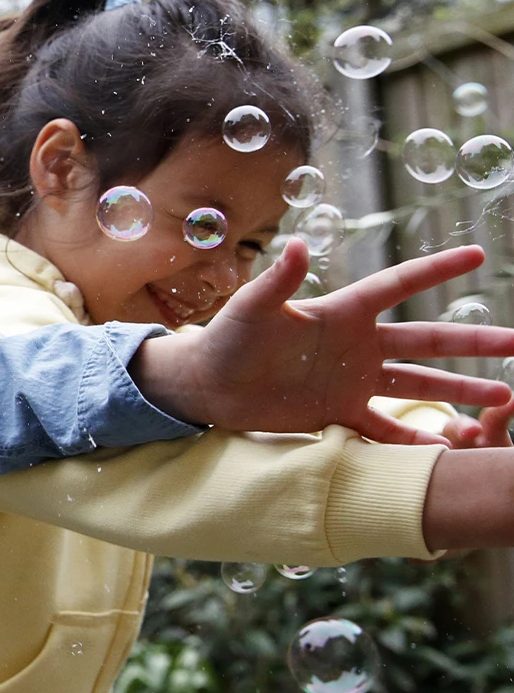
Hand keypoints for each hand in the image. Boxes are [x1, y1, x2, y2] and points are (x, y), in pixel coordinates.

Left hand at [132, 238, 513, 444]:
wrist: (208, 385)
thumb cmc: (225, 339)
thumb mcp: (250, 309)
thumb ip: (277, 281)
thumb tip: (296, 243)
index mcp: (341, 312)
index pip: (398, 285)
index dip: (437, 270)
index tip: (479, 254)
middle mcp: (356, 345)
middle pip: (426, 341)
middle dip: (473, 342)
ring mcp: (353, 380)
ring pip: (418, 385)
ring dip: (459, 391)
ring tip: (504, 396)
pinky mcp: (340, 413)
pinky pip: (386, 429)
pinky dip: (415, 440)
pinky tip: (449, 449)